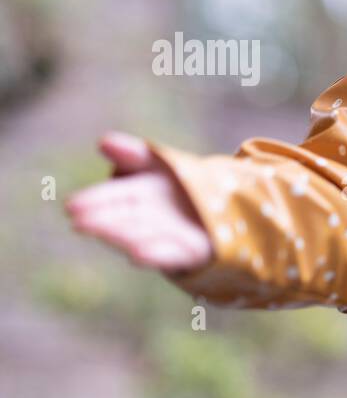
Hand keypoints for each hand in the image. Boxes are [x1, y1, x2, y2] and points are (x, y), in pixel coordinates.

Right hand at [65, 131, 214, 273]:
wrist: (222, 206)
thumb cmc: (181, 182)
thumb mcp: (159, 162)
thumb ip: (133, 154)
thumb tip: (103, 141)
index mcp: (135, 196)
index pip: (111, 198)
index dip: (93, 201)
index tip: (72, 206)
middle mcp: (146, 220)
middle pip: (122, 220)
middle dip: (103, 222)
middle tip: (80, 222)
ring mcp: (166, 238)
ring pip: (141, 239)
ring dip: (124, 238)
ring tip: (104, 235)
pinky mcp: (189, 253)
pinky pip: (171, 255)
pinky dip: (155, 255)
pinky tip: (137, 256)